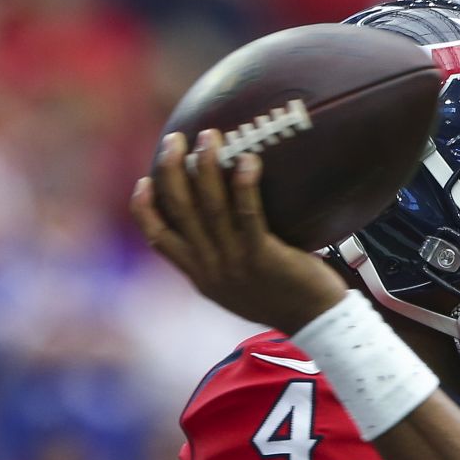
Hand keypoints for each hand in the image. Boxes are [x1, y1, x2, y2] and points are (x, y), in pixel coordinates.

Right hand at [132, 131, 348, 333]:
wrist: (315, 323)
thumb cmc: (281, 296)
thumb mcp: (237, 284)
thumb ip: (219, 257)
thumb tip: (213, 217)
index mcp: (200, 275)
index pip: (158, 239)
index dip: (144, 208)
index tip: (144, 180)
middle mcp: (211, 269)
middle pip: (180, 212)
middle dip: (171, 171)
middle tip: (175, 140)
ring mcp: (235, 264)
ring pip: (210, 208)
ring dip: (206, 167)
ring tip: (210, 137)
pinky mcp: (263, 257)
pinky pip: (248, 214)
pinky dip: (244, 185)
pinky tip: (248, 160)